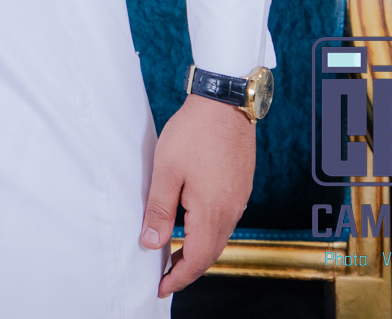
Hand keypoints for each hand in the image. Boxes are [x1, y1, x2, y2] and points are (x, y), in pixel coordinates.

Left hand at [139, 93, 254, 295]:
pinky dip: (207, 231)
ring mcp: (238, 199)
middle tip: (164, 276)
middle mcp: (231, 211)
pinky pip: (224, 220)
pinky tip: (191, 225)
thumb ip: (159, 210)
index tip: (161, 287)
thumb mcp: (166, 171)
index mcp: (212, 212)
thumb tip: (151, 243)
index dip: (178, 277)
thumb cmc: (194, 133)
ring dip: (197, 250)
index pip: (198, 259)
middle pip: (211, 253)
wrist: (225, 103)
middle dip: (187, 268)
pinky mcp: (240, 187)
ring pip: (218, 237)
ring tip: (173, 254)